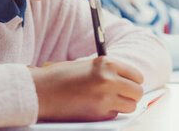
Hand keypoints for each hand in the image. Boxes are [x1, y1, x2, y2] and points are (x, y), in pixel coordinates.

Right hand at [28, 56, 143, 120]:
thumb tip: (129, 81)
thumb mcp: (88, 66)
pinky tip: (94, 107)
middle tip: (123, 94)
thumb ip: (109, 71)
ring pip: (130, 106)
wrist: (40, 91)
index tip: (130, 83)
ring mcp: (105, 99)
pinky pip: (114, 115)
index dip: (134, 81)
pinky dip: (108, 113)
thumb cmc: (61, 77)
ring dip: (122, 105)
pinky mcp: (98, 115)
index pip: (137, 75)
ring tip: (109, 101)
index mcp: (107, 64)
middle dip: (132, 95)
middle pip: (137, 92)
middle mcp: (109, 80)